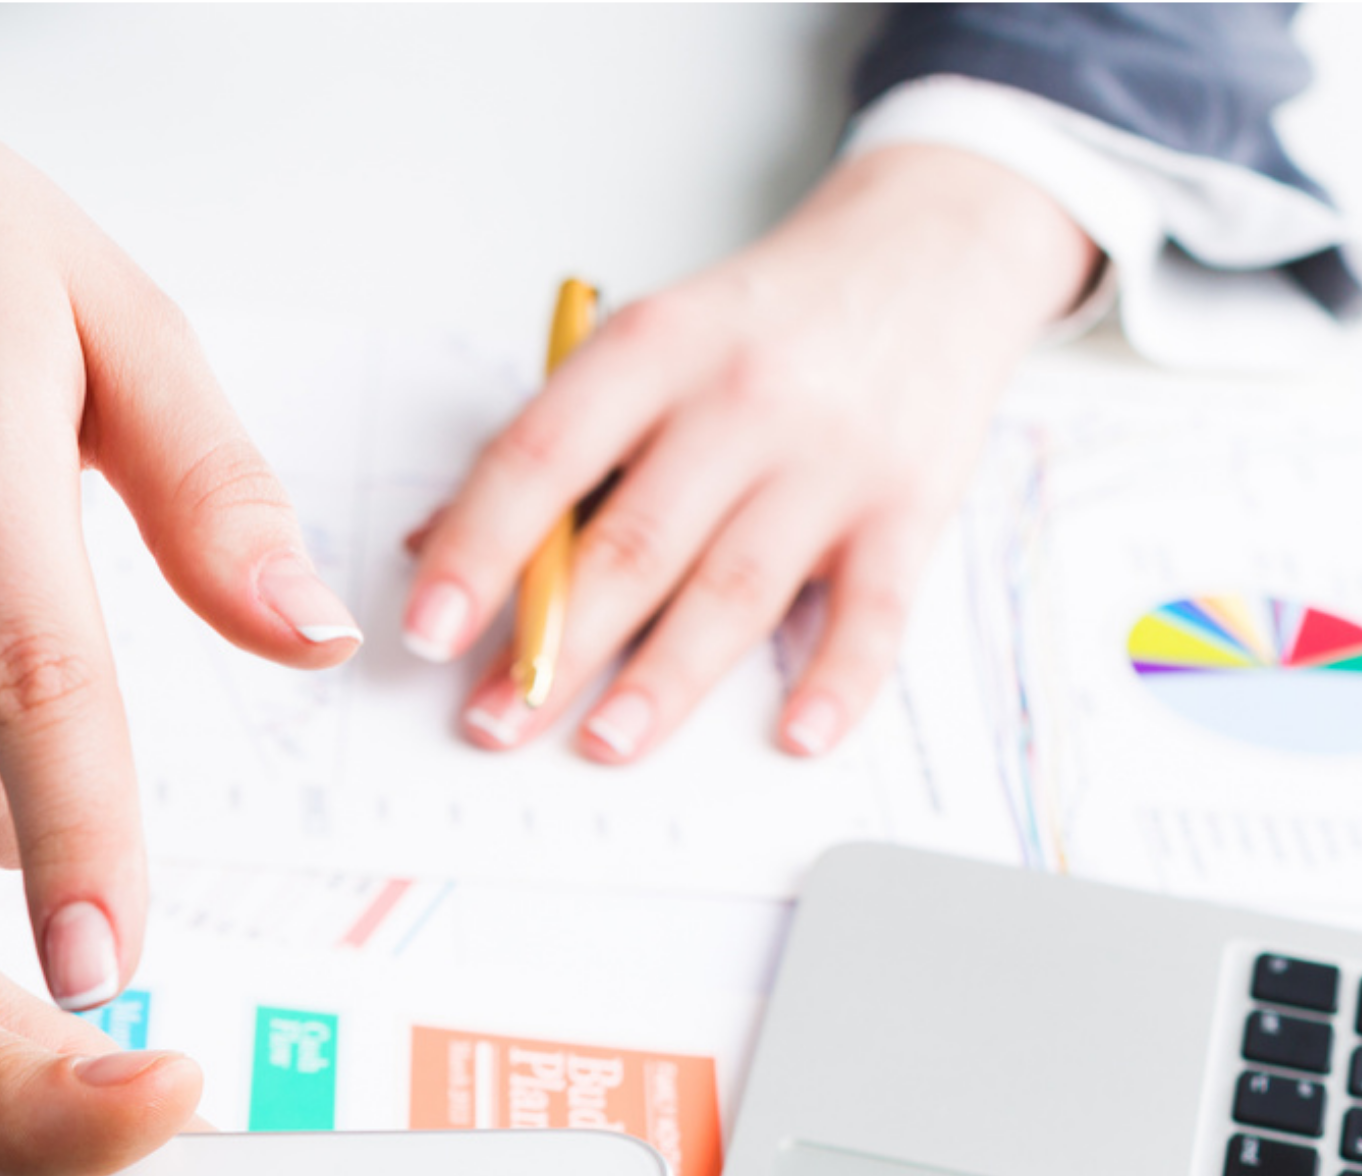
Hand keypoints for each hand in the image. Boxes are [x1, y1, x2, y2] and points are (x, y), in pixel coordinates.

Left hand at [399, 144, 1098, 763]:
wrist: (933, 245)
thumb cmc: (766, 318)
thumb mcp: (650, 343)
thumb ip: (554, 443)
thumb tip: (434, 548)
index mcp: (654, 348)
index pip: (543, 458)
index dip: (480, 550)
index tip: (428, 629)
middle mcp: (741, 399)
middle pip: (632, 544)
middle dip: (554, 647)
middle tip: (493, 720)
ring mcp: (831, 457)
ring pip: (733, 589)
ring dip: (664, 681)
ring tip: (604, 743)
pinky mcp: (911, 503)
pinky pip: (872, 609)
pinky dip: (838, 681)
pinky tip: (795, 735)